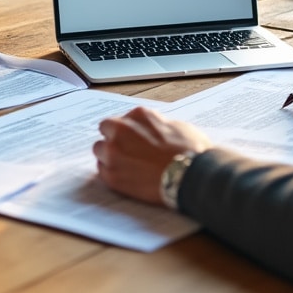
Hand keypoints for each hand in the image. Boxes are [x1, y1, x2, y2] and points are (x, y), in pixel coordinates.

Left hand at [94, 106, 211, 206]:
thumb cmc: (190, 151)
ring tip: (127, 165)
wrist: (192, 177)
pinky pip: (102, 171)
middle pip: (106, 131)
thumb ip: (155, 126)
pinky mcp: (112, 176)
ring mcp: (114, 153)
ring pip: (100, 150)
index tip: (133, 138)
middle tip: (128, 151)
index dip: (127, 129)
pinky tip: (126, 177)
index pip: (123, 118)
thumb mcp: (176, 126)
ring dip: (109, 155)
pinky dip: (111, 173)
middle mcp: (121, 130)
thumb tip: (152, 132)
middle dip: (114, 139)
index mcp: (138, 115)